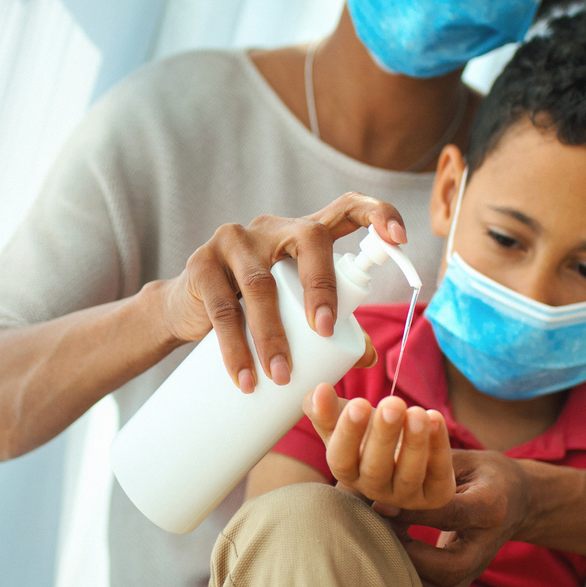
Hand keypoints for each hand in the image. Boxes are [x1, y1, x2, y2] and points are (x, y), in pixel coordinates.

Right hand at [159, 194, 403, 392]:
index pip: (346, 208)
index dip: (376, 214)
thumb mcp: (293, 311)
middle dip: (322, 286)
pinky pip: (221, 308)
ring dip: (272, 335)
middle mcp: (272, 228)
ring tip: (282, 376)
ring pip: (260, 284)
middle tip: (324, 332)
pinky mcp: (201, 264)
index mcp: (302, 234)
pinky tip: (245, 377)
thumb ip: (332, 326)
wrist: (186, 311)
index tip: (399, 238)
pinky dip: (235, 349)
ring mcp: (234, 241)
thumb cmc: (253, 308)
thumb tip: (368, 356)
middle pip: (309, 240)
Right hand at [305, 385, 453, 511]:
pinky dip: (439, 446)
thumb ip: (324, 407)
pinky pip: (438, 473)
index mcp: (346, 470)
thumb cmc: (368, 431)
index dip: (349, 432)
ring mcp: (406, 495)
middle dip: (384, 435)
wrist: (404, 449)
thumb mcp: (342, 418)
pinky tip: (435, 418)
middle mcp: (374, 488)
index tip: (358, 403)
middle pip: (376, 468)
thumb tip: (319, 391)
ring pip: (409, 474)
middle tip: (392, 403)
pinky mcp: (436, 494)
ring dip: (415, 442)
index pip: (341, 458)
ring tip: (417, 412)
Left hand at [369, 449, 532, 586]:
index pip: (451, 515)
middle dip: (410, 556)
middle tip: (383, 533)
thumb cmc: (483, 473)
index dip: (413, 513)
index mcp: (490, 506)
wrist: (519, 499)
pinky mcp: (469, 578)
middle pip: (451, 568)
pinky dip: (413, 584)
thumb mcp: (464, 460)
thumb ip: (431, 466)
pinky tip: (397, 557)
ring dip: (408, 573)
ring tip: (387, 544)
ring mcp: (479, 566)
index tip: (381, 505)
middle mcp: (487, 543)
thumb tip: (385, 470)